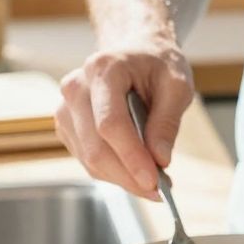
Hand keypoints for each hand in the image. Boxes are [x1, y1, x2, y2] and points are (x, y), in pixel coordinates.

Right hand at [56, 45, 194, 198]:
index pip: (110, 123)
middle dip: (129, 176)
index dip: (131, 156)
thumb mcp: (177, 85)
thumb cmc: (157, 65)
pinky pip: (87, 159)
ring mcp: (66, 108)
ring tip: (153, 181)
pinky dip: (113, 172)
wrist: (135, 53)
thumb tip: (159, 160)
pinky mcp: (67, 126)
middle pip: (96, 147)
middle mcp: (76, 88)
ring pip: (90, 159)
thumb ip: (167, 122)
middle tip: (160, 190)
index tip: (154, 180)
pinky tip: (135, 169)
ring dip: (122, 178)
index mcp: (104, 70)